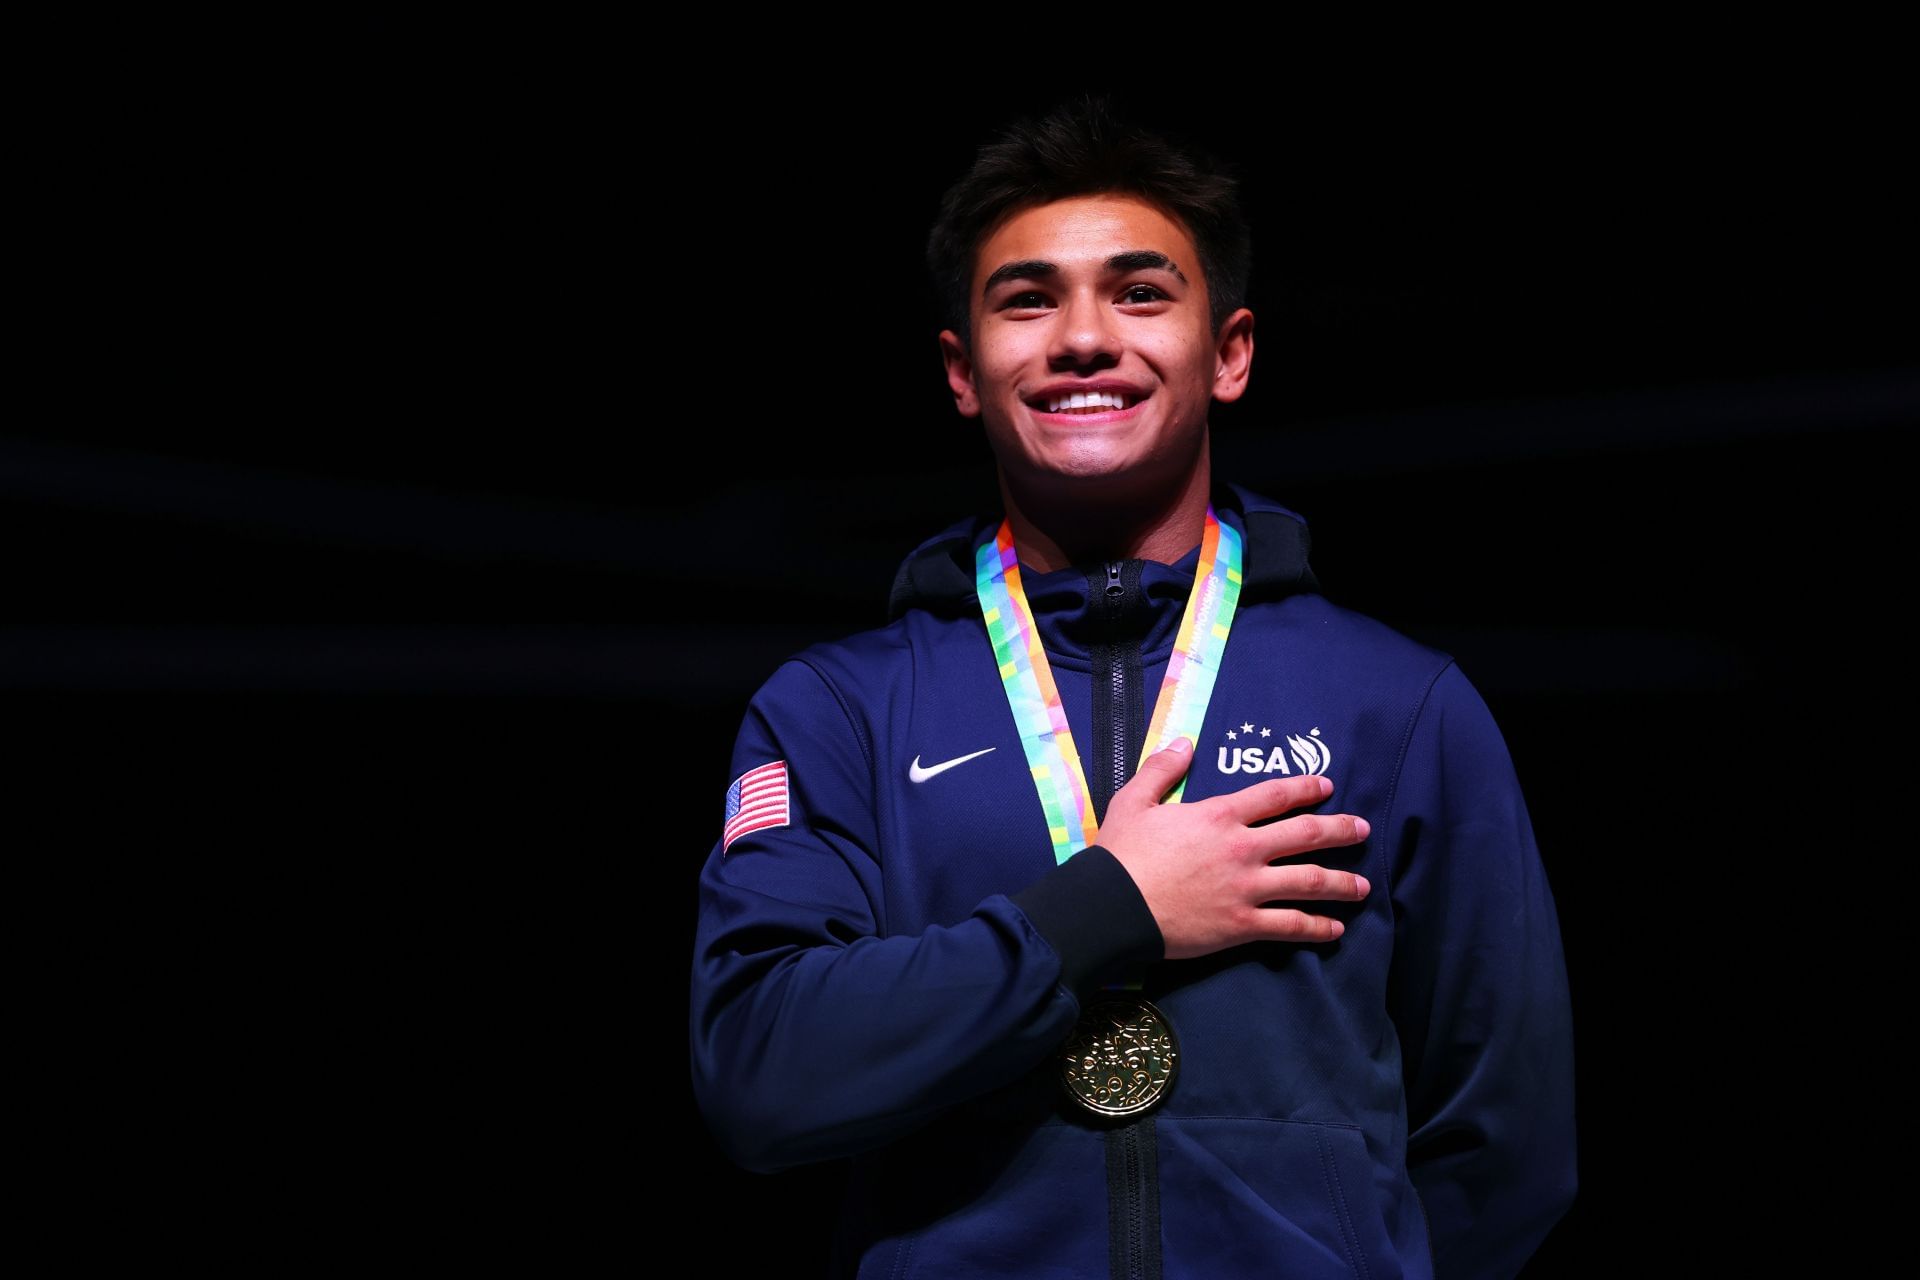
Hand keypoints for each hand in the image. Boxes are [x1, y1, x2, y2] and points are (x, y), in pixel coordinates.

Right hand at [1095, 738, 1370, 960]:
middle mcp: (1242, 848)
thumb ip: (1162, 769)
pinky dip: (1318, 927)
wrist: (1112, 906)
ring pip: (1309, 882)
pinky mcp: (1242, 925)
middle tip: (1363, 830)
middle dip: (1339, 830)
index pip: (1275, 795)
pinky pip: (1290, 926)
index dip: (1305, 787)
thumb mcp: (1134, 800)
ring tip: (1363, 886)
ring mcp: (1247, 888)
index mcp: (1219, 816)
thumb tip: (1185, 742)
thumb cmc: (1121, 854)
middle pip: (1305, 834)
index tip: (1326, 785)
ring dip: (1342, 883)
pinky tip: (1336, 928)